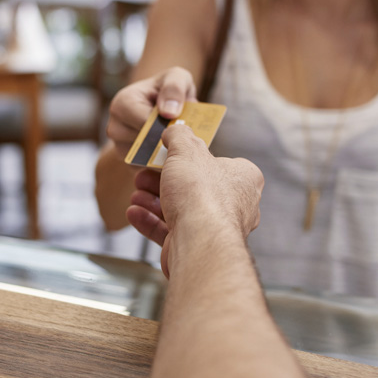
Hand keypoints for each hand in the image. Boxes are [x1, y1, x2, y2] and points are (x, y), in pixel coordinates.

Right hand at [105, 67, 196, 158]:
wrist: (164, 106)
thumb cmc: (170, 90)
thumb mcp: (177, 77)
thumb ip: (174, 87)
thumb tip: (168, 112)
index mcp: (122, 103)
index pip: (143, 123)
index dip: (165, 125)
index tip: (181, 124)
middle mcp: (115, 127)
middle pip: (143, 144)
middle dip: (166, 141)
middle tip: (184, 136)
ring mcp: (120, 147)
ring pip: (145, 160)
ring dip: (165, 154)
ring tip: (178, 142)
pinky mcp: (129, 163)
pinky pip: (146, 171)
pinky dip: (162, 165)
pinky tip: (174, 153)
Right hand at [125, 123, 263, 276]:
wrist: (198, 241)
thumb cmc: (201, 194)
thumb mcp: (187, 150)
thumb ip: (180, 136)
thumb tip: (175, 130)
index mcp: (243, 179)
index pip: (219, 163)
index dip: (191, 158)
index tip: (168, 155)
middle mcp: (236, 205)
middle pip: (194, 187)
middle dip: (163, 181)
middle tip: (144, 175)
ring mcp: (216, 229)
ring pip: (181, 210)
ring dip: (153, 201)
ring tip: (136, 193)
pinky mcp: (197, 247)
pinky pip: (171, 231)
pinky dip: (151, 222)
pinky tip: (134, 212)